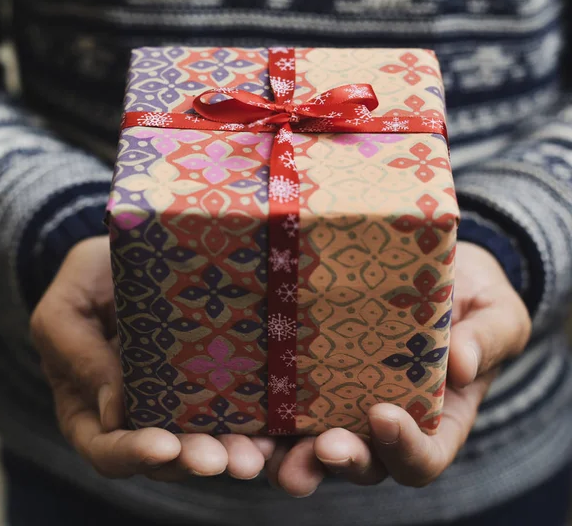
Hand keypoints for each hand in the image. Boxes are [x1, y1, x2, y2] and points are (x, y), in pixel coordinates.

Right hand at [31, 236, 273, 480]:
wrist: (126, 251)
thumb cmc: (87, 279)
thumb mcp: (66, 311)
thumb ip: (78, 357)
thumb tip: (113, 415)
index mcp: (88, 405)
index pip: (106, 446)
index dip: (133, 453)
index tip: (166, 447)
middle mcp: (134, 411)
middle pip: (162, 453)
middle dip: (192, 459)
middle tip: (223, 459)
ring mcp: (175, 396)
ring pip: (200, 436)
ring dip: (228, 449)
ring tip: (254, 453)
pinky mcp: (208, 375)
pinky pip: (229, 404)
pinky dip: (250, 420)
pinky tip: (272, 426)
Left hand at [266, 242, 530, 495]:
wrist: (432, 270)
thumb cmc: (471, 295)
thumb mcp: (494, 313)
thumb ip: (486, 338)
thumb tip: (461, 365)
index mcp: (437, 417)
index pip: (424, 456)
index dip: (405, 449)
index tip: (383, 416)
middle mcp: (386, 420)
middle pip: (364, 462)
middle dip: (340, 462)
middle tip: (320, 449)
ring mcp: (345, 401)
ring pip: (315, 445)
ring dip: (290, 456)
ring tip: (264, 453)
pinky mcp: (311, 377)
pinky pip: (285, 406)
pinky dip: (262, 416)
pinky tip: (238, 407)